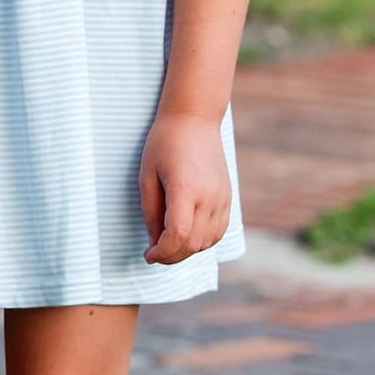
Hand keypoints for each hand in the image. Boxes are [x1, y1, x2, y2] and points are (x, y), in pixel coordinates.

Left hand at [138, 111, 231, 265]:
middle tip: (154, 254)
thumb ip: (151, 212)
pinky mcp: (228, 197)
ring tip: (168, 244)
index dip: (161, 252)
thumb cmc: (165, 142)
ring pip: (208, 242)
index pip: (178, 235)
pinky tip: (187, 237)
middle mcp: (209, 196)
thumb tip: (154, 242)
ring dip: (187, 250)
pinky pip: (218, 231)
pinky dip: (202, 241)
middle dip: (171, 256)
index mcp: (186, 189)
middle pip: (193, 243)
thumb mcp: (147, 175)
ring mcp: (222, 198)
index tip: (148, 255)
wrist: (195, 119)